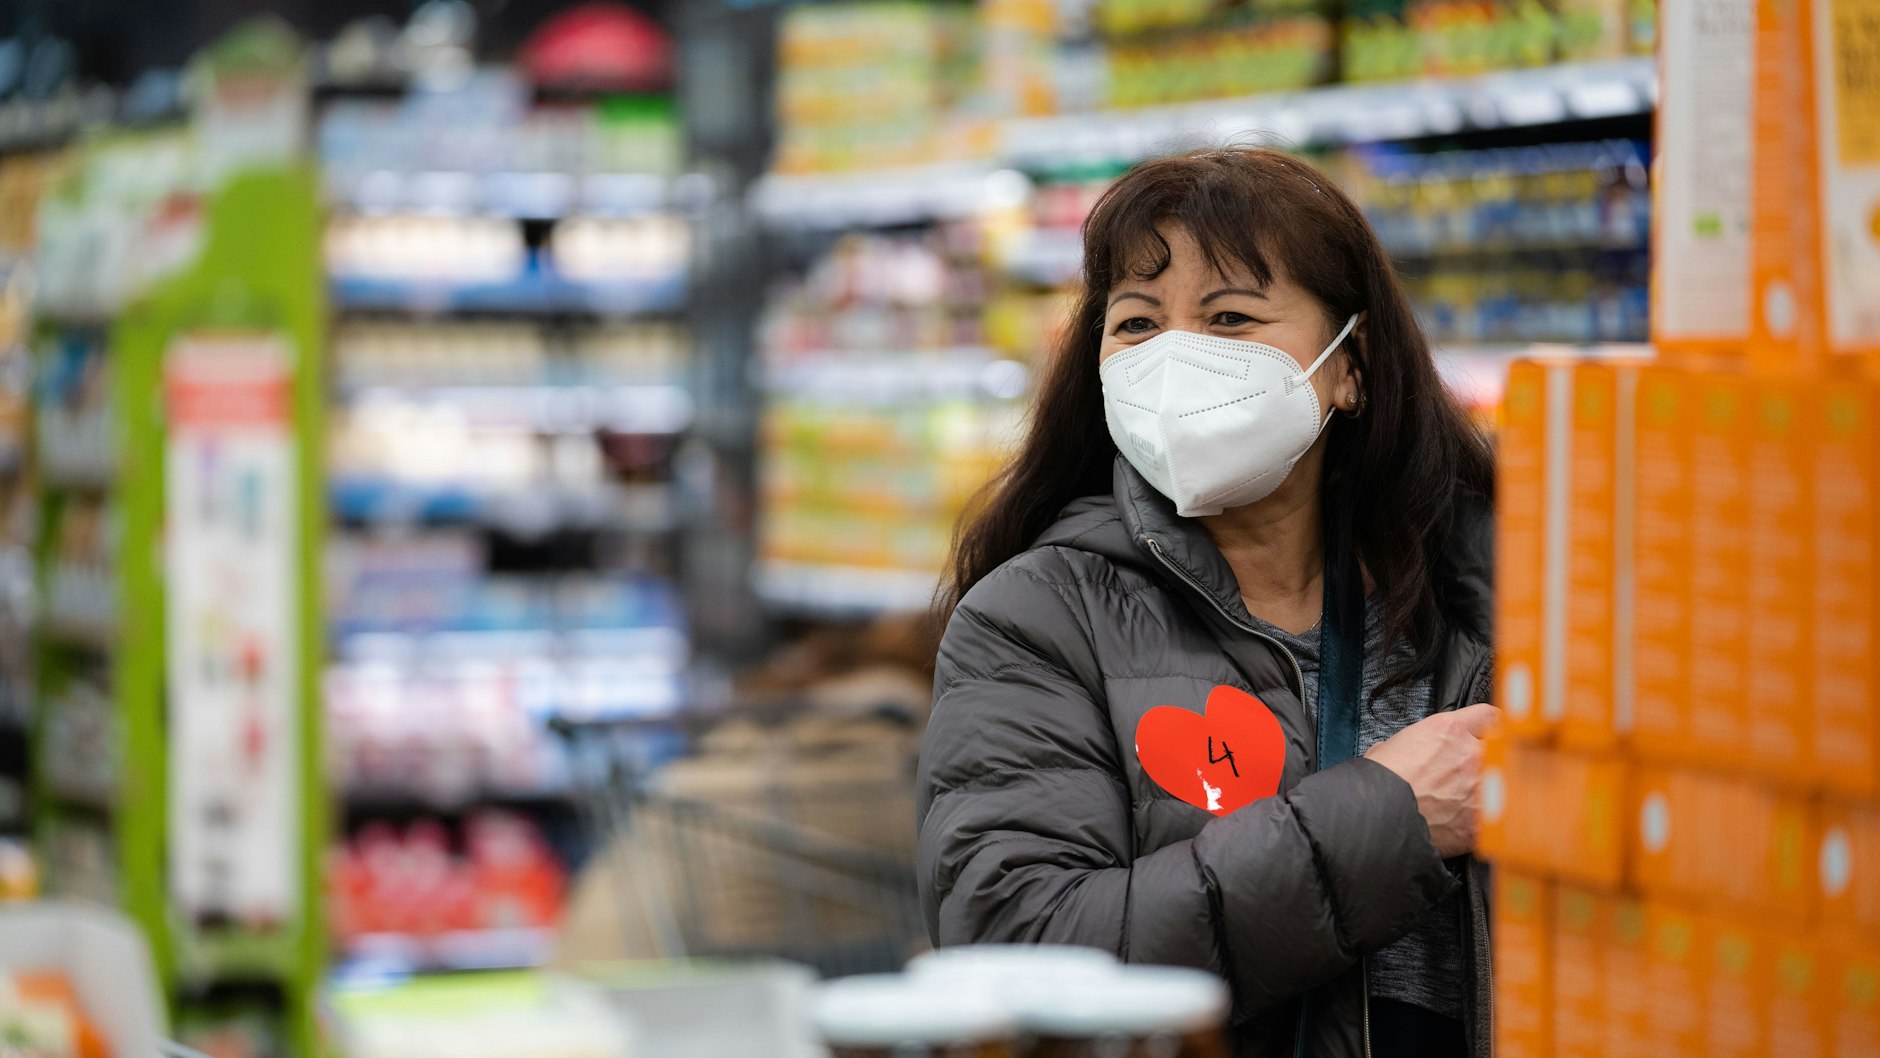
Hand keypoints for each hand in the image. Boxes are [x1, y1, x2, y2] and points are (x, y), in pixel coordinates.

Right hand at [1363, 703, 1499, 857]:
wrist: (1375, 820)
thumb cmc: (1376, 785)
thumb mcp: (1391, 747)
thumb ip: (1415, 744)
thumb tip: (1412, 753)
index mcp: (1448, 730)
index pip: (1488, 716)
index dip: (1488, 726)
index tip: (1490, 734)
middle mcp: (1471, 754)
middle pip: (1502, 749)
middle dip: (1492, 758)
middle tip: (1476, 770)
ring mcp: (1481, 788)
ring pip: (1505, 782)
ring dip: (1494, 788)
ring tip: (1475, 799)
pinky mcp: (1482, 821)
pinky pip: (1497, 815)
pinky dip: (1488, 819)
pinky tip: (1472, 822)